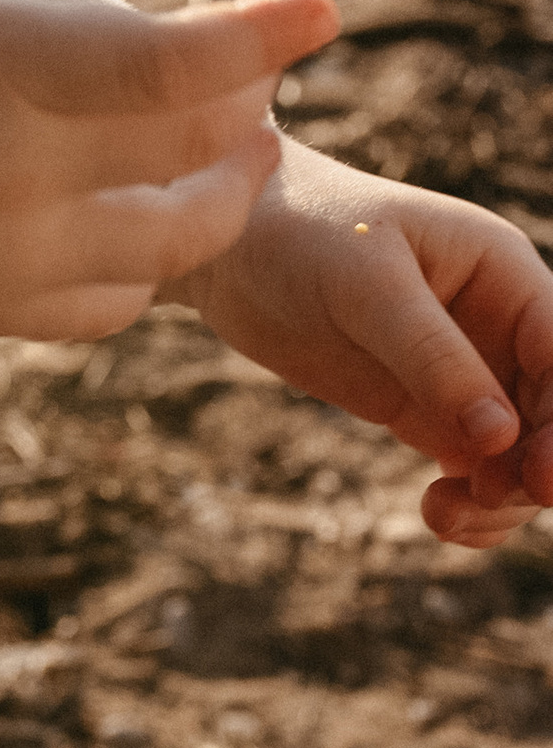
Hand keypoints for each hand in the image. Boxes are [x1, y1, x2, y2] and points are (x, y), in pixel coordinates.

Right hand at [0, 0, 339, 434]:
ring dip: (218, 197)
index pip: (154, 58)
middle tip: (262, 78)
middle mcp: (8, 166)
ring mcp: (5, 252)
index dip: (250, 37)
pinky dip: (148, 267)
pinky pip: (111, 302)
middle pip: (187, 149)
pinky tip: (147, 235)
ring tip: (243, 156)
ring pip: (169, 241)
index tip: (322, 11)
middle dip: (242, 113)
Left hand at [169, 135, 552, 547]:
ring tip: (444, 514)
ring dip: (504, 499)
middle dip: (538, 470)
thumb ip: (431, 354)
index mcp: (502, 272)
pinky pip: (479, 470)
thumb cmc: (298, 231)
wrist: (227, 242)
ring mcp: (467, 372)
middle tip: (485, 497)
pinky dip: (474, 505)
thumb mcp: (364, 284)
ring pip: (523, 455)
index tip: (540, 479)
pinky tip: (439, 516)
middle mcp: (498, 324)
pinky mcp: (429, 409)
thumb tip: (502, 438)